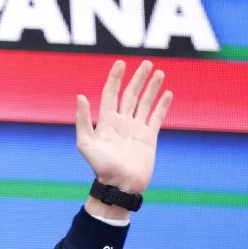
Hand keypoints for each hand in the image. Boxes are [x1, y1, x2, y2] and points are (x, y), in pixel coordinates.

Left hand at [76, 60, 171, 195]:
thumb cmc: (100, 167)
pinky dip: (162, 105)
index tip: (121, 63)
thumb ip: (83, 121)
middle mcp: (121, 123)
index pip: (110, 94)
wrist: (120, 185)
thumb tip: (80, 96)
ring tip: (159, 73)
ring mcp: (136, 129)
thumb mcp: (86, 144)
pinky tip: (167, 93)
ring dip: (152, 88)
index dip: (115, 78)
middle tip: (147, 63)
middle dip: (138, 79)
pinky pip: (156, 117)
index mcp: (106, 122)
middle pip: (130, 95)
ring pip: (145, 103)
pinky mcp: (149, 138)